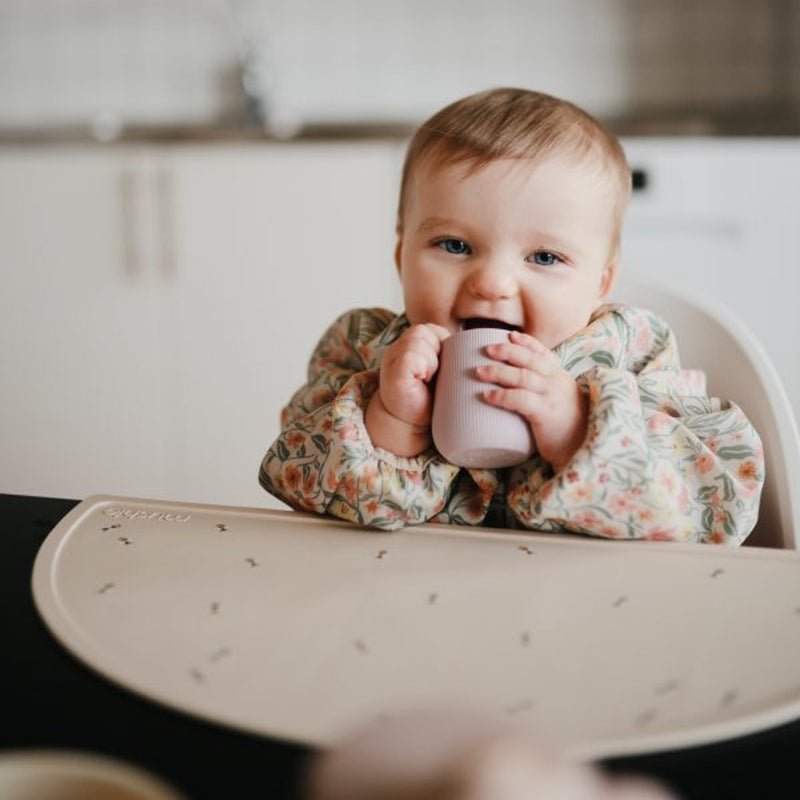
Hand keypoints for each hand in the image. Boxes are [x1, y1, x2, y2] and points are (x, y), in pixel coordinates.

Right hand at [366, 323, 449, 455]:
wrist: (410, 425)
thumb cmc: (429, 399)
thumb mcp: (439, 370)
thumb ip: (446, 353)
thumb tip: (477, 343)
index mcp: (409, 344)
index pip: (431, 330)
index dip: (443, 345)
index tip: (442, 367)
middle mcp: (397, 347)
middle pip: (425, 332)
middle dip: (437, 352)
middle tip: (435, 376)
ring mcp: (393, 359)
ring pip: (419, 341)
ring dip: (431, 361)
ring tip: (428, 379)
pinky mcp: (394, 372)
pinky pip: (412, 357)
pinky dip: (423, 368)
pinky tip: (421, 381)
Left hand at [475, 331, 587, 471]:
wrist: (583, 448)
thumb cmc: (567, 430)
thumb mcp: (559, 404)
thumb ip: (543, 394)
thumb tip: (514, 392)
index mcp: (560, 378)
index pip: (544, 353)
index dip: (526, 342)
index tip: (510, 335)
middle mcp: (557, 382)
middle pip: (529, 359)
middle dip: (507, 351)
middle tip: (487, 349)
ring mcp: (552, 396)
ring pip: (522, 376)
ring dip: (498, 372)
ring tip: (479, 372)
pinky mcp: (546, 412)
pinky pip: (520, 399)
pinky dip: (502, 396)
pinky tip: (488, 396)